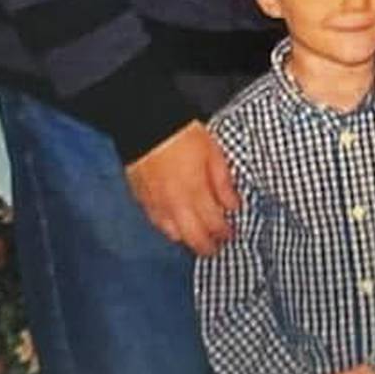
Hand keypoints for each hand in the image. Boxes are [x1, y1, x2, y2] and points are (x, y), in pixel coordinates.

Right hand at [125, 121, 236, 255]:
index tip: (231, 235)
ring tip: (198, 237)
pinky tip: (176, 226)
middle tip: (216, 248)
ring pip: (173, 235)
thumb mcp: (213, 153)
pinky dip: (169, 229)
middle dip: (206, 247)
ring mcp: (156, 205)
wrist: (146, 125)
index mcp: (196, 193)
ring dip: (188, 239)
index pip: (213, 224)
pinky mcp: (141, 200)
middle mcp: (175, 206)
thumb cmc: (183, 135)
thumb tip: (233, 206)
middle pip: (193, 238)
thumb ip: (223, 182)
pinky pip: (157, 224)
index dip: (223, 233)